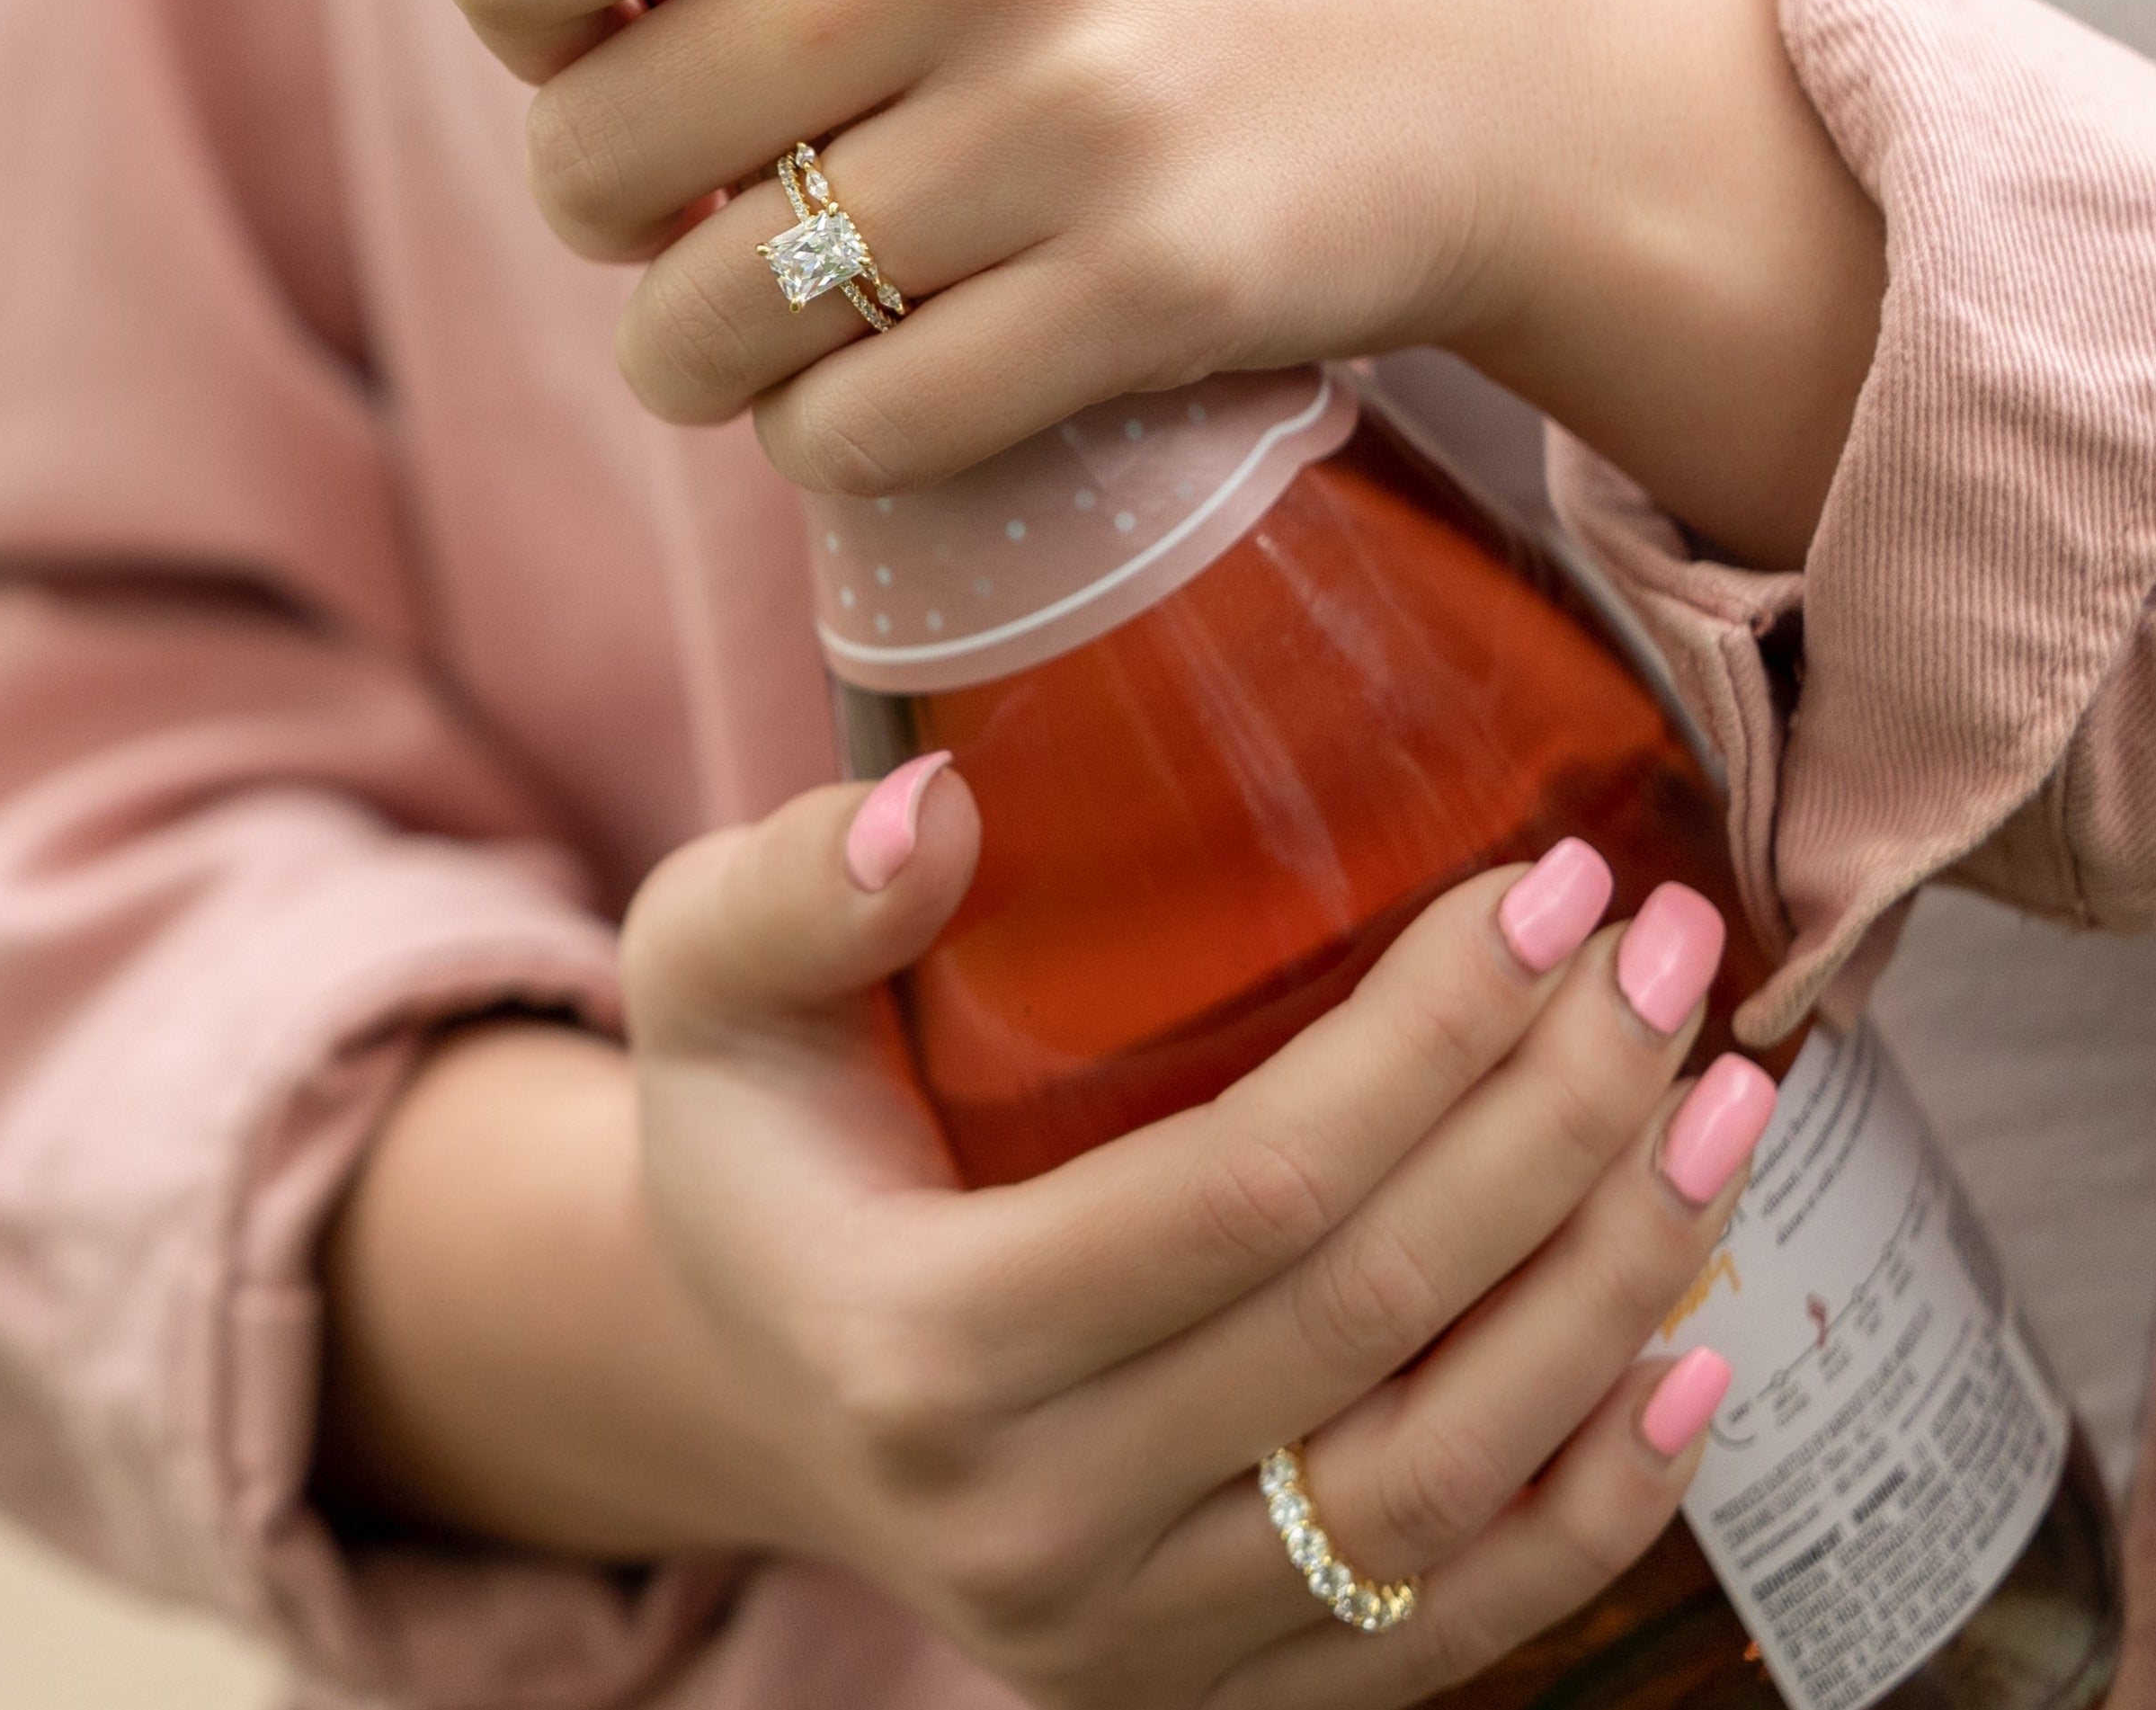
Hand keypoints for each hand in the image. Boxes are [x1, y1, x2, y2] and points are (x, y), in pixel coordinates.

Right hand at [325, 764, 1771, 1709]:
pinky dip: (1593, 1505)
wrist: (750, 1379)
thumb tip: (947, 810)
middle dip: (1561, 1121)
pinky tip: (1696, 1357)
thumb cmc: (754, 1144)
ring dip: (1617, 1286)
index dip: (1424, 1043)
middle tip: (1670, 956)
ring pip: (1440, 1483)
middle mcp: (1026, 1532)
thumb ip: (796, 889)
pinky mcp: (1201, 1694)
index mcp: (914, 1345)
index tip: (1547, 889)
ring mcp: (1125, 1640)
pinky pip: (1441, 1631)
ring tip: (1728, 1106)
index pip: (1242, 1194)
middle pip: (1372, 1324)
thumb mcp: (704, 981)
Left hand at [426, 0, 1883, 567]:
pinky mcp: (1146, 286)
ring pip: (707, 328)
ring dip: (706, 345)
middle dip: (616, 207)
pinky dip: (831, 431)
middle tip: (715, 179)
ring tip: (782, 284)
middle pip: (586, 167)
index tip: (607, 25)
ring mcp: (1066, 114)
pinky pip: (853, 434)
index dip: (526, 20)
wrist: (1478, 49)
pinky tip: (881, 363)